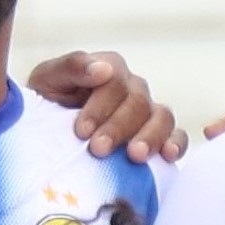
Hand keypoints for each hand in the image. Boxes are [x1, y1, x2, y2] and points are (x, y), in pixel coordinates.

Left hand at [26, 49, 182, 165]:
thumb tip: (103, 70)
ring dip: (150, 137)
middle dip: (118, 127)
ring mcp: (150, 111)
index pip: (115, 81)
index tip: (81, 131)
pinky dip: (177, 144)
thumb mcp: (48, 80)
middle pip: (138, 102)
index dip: (100, 106)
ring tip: (135, 156)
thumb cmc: (46, 103)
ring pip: (162, 117)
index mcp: (110, 69)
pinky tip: (168, 156)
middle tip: (98, 150)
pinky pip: (178, 136)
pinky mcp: (160, 135)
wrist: (46, 132)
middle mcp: (134, 88)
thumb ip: (71, 68)